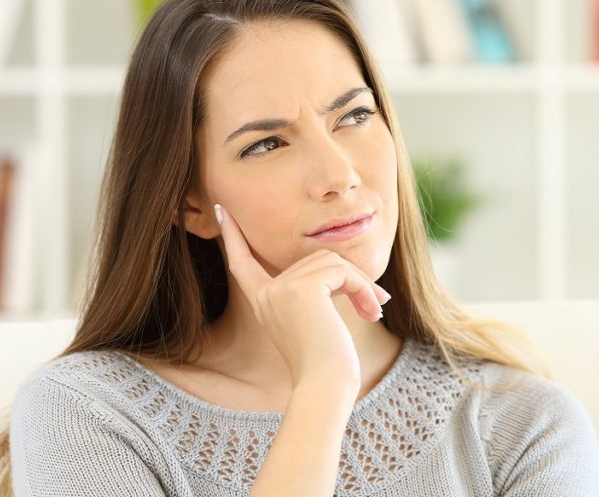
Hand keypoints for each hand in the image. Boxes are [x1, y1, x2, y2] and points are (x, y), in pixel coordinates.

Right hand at [214, 203, 391, 389]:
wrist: (325, 387)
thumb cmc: (325, 364)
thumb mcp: (313, 322)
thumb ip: (313, 292)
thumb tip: (340, 269)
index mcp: (263, 302)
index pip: (243, 263)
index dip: (233, 237)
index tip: (223, 212)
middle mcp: (267, 293)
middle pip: (314, 260)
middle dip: (349, 278)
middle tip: (375, 304)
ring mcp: (282, 289)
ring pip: (332, 262)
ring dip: (361, 285)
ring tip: (373, 311)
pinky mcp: (303, 288)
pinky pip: (342, 271)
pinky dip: (363, 288)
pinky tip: (370, 312)